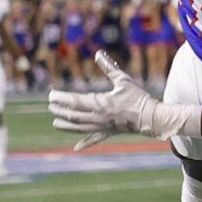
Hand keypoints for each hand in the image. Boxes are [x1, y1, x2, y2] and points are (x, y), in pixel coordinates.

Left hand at [48, 51, 192, 149]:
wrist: (151, 118)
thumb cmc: (137, 98)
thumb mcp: (123, 80)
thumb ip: (109, 67)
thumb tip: (98, 53)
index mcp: (100, 104)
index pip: (74, 101)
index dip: (61, 98)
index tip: (51, 95)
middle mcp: (98, 117)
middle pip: (73, 116)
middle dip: (60, 111)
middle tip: (50, 106)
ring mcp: (103, 127)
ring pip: (79, 128)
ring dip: (66, 126)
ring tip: (55, 123)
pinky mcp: (109, 133)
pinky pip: (95, 140)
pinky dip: (85, 144)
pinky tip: (76, 148)